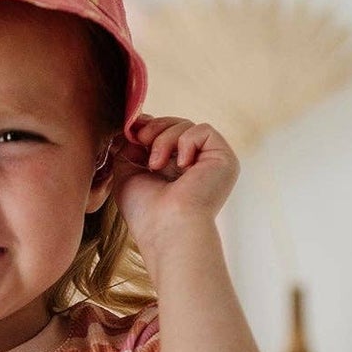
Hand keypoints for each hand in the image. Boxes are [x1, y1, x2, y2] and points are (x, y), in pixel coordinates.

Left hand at [108, 114, 238, 244]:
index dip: (149, 126)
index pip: (165, 133)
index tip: (133, 130)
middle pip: (175, 125)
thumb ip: (130, 146)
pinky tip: (182, 165)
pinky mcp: (224, 159)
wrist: (167, 226)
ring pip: (186, 125)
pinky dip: (186, 142)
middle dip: (155, 128)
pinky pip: (204, 130)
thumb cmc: (145, 210)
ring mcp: (210, 162)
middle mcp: (194, 165)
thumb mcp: (127, 171)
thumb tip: (134, 124)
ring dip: (165, 138)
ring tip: (156, 164)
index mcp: (173, 169)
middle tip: (142, 141)